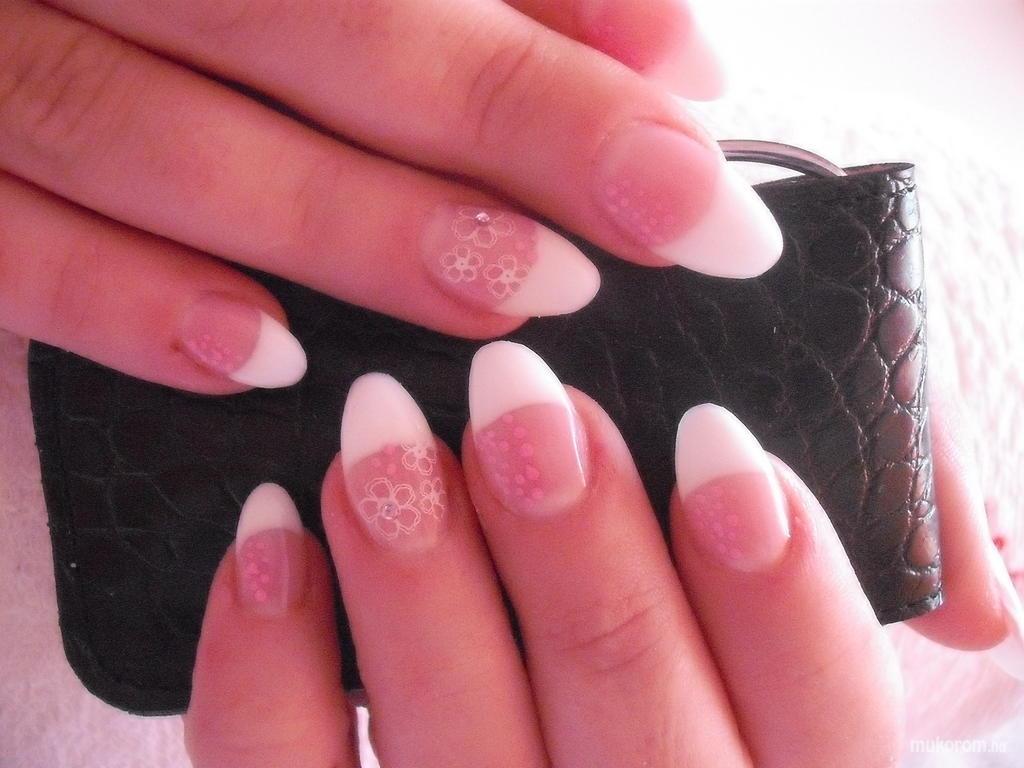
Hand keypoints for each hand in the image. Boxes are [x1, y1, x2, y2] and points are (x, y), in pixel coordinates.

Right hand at [0, 0, 780, 392]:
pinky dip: (121, 301)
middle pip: (313, 25)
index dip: (562, 70)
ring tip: (507, 299)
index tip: (700, 167)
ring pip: (160, 135)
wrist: (15, 7)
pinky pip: (4, 242)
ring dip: (348, 227)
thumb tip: (670, 68)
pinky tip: (254, 357)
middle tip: (654, 226)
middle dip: (502, 128)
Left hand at [182, 343, 1020, 766]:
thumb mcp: (806, 684)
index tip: (713, 435)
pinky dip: (264, 665)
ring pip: (455, 742)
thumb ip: (862, 617)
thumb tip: (975, 598)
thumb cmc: (708, 713)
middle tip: (515, 391)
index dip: (774, 568)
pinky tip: (270, 539)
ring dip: (416, 570)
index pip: (820, 703)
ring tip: (379, 429)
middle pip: (627, 701)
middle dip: (571, 534)